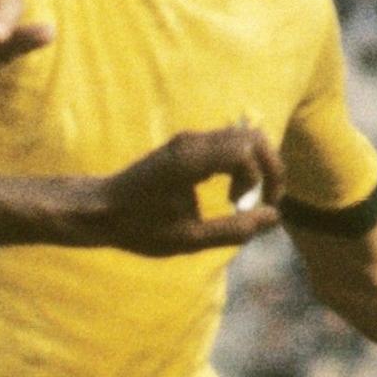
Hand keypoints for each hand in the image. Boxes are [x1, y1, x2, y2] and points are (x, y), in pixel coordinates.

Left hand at [86, 126, 282, 257]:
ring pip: (244, 137)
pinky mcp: (188, 145)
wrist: (102, 210)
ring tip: (242, 200)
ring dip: (255, 166)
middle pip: (253, 136)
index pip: (246, 150)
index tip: (251, 208)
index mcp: (191, 160)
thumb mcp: (189, 239)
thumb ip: (234, 230)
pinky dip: (241, 165)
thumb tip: (274, 216)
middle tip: (264, 200)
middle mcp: (192, 142)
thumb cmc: (139, 227)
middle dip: (269, 167)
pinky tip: (230, 193)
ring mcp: (190, 140)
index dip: (262, 178)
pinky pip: (229, 144)